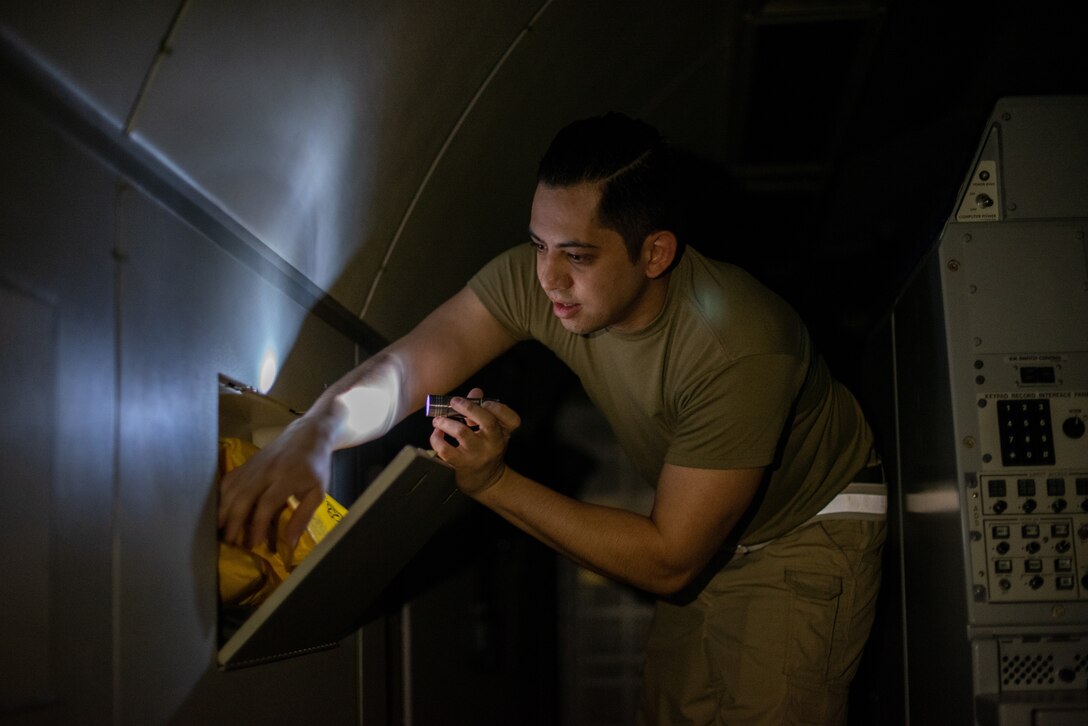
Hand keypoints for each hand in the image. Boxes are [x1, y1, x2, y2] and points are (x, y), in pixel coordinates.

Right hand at [217, 416, 334, 550]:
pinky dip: (221, 496)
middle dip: (234, 521)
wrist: (307, 435)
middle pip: (243, 497)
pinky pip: (229, 479)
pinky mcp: (246, 462)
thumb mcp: (317, 492)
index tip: (254, 543)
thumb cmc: (315, 466)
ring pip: (232, 489)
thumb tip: (290, 543)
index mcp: (286, 478)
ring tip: (220, 530)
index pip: (266, 504)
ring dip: (223, 510)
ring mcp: (253, 465)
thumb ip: (303, 517)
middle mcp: (266, 471)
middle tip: (230, 541)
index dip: (258, 525)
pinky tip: (219, 510)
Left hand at [429, 387, 519, 495]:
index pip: (512, 419)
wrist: (486, 481)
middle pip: (487, 421)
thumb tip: (475, 391)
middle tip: (453, 401)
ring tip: (438, 420)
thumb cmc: (486, 451)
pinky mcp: (462, 464)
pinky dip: (437, 439)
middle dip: (468, 407)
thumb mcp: (492, 432)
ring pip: (462, 432)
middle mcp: (494, 443)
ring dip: (446, 422)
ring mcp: (478, 454)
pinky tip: (436, 434)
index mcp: (504, 433)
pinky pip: (446, 450)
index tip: (484, 401)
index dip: (498, 407)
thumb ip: (483, 410)